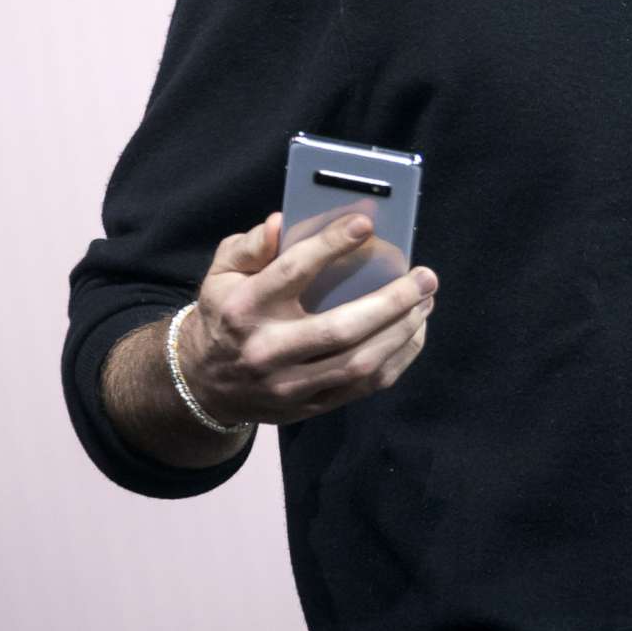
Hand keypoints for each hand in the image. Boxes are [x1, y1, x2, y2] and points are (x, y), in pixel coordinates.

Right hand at [176, 209, 438, 426]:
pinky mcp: (309, 407)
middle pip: (339, 329)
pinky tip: (414, 332)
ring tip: (426, 301)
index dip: (330, 246)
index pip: (291, 272)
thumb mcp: (222, 272)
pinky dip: (397, 358)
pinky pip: (364, 386)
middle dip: (391, 302)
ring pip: (359, 363)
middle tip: (425, 276)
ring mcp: (289, 385)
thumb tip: (282, 222)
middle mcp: (267, 351)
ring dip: (402, 331)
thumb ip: (250, 245)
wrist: (205, 383)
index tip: (366, 224)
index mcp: (244, 308)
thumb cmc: (225, 312)